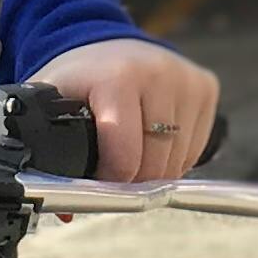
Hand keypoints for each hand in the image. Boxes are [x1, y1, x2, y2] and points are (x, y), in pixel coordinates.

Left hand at [27, 38, 223, 182]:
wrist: (107, 46)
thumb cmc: (81, 81)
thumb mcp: (54, 108)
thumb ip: (52, 155)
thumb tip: (68, 211)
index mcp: (117, 78)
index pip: (126, 157)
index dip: (111, 180)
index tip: (100, 178)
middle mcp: (158, 73)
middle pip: (154, 164)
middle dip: (134, 180)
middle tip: (116, 171)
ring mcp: (186, 79)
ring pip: (177, 162)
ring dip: (155, 172)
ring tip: (134, 153)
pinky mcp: (205, 86)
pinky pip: (195, 148)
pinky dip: (175, 158)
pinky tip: (155, 141)